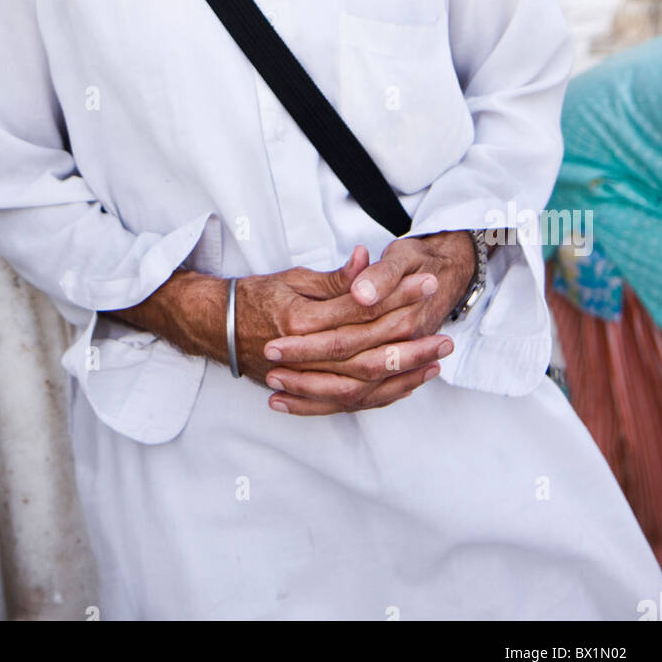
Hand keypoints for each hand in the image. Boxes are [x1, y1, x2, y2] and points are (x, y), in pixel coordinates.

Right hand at [260, 232, 474, 415]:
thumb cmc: (255, 297)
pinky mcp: (307, 391)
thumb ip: (334, 279)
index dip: (397, 295)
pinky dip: (382, 395)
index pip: (360, 308)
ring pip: (363, 383)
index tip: (426, 283)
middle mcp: (304, 354)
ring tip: (436, 361)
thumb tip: (366, 260)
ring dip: (403, 374)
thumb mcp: (293, 278)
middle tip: (445, 333)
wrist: (215, 327)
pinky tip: (408, 385)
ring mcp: (305, 377)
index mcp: (301, 320)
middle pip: (367, 352)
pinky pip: (350, 401)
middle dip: (410, 343)